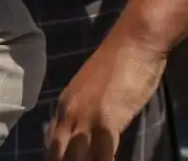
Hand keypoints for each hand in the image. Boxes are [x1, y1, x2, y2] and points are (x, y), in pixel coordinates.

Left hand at [46, 31, 167, 160]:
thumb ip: (89, 108)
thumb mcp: (95, 88)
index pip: (52, 143)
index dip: (58, 157)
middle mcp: (69, 114)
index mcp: (65, 105)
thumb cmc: (123, 58)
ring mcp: (86, 120)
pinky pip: (102, 157)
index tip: (67, 160)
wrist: (135, 39)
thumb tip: (91, 130)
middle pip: (58, 155)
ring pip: (76, 160)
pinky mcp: (106, 123)